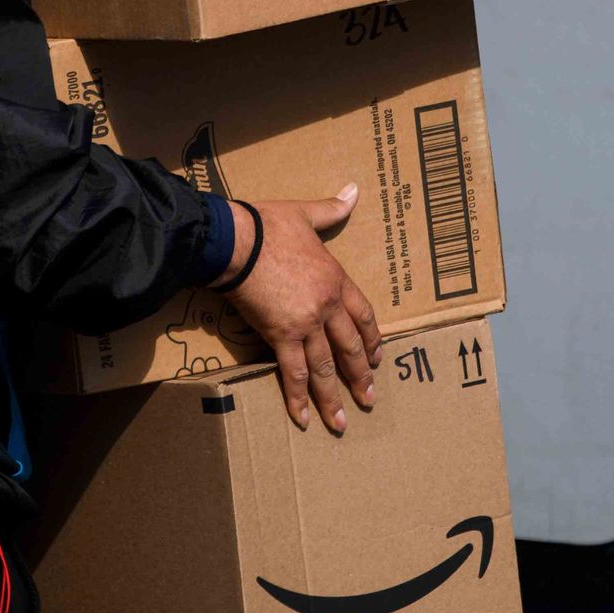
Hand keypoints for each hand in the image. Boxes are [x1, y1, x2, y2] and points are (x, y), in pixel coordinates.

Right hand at [218, 184, 381, 433]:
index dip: (371, 339)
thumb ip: (331, 209)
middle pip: (350, 347)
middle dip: (360, 376)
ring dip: (334, 396)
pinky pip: (292, 372)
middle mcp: (326, 306)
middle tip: (369, 398)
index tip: (376, 357)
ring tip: (342, 422)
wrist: (237, 240)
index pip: (363, 315)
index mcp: (336, 279)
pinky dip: (297, 398)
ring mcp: (305, 323)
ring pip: (324, 367)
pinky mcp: (280, 335)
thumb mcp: (305, 214)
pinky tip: (303, 419)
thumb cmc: (268, 224)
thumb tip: (354, 190)